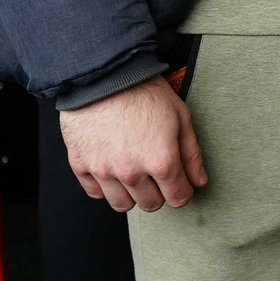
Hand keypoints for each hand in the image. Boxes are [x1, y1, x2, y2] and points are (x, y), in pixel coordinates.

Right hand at [59, 74, 207, 212]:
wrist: (103, 76)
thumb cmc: (145, 93)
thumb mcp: (181, 117)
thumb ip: (191, 154)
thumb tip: (199, 181)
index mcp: (161, 161)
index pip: (178, 198)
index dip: (183, 192)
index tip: (180, 183)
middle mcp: (131, 172)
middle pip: (150, 204)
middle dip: (159, 193)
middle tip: (157, 174)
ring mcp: (103, 171)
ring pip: (121, 205)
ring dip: (131, 194)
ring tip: (134, 173)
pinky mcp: (80, 165)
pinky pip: (95, 193)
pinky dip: (105, 186)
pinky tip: (112, 167)